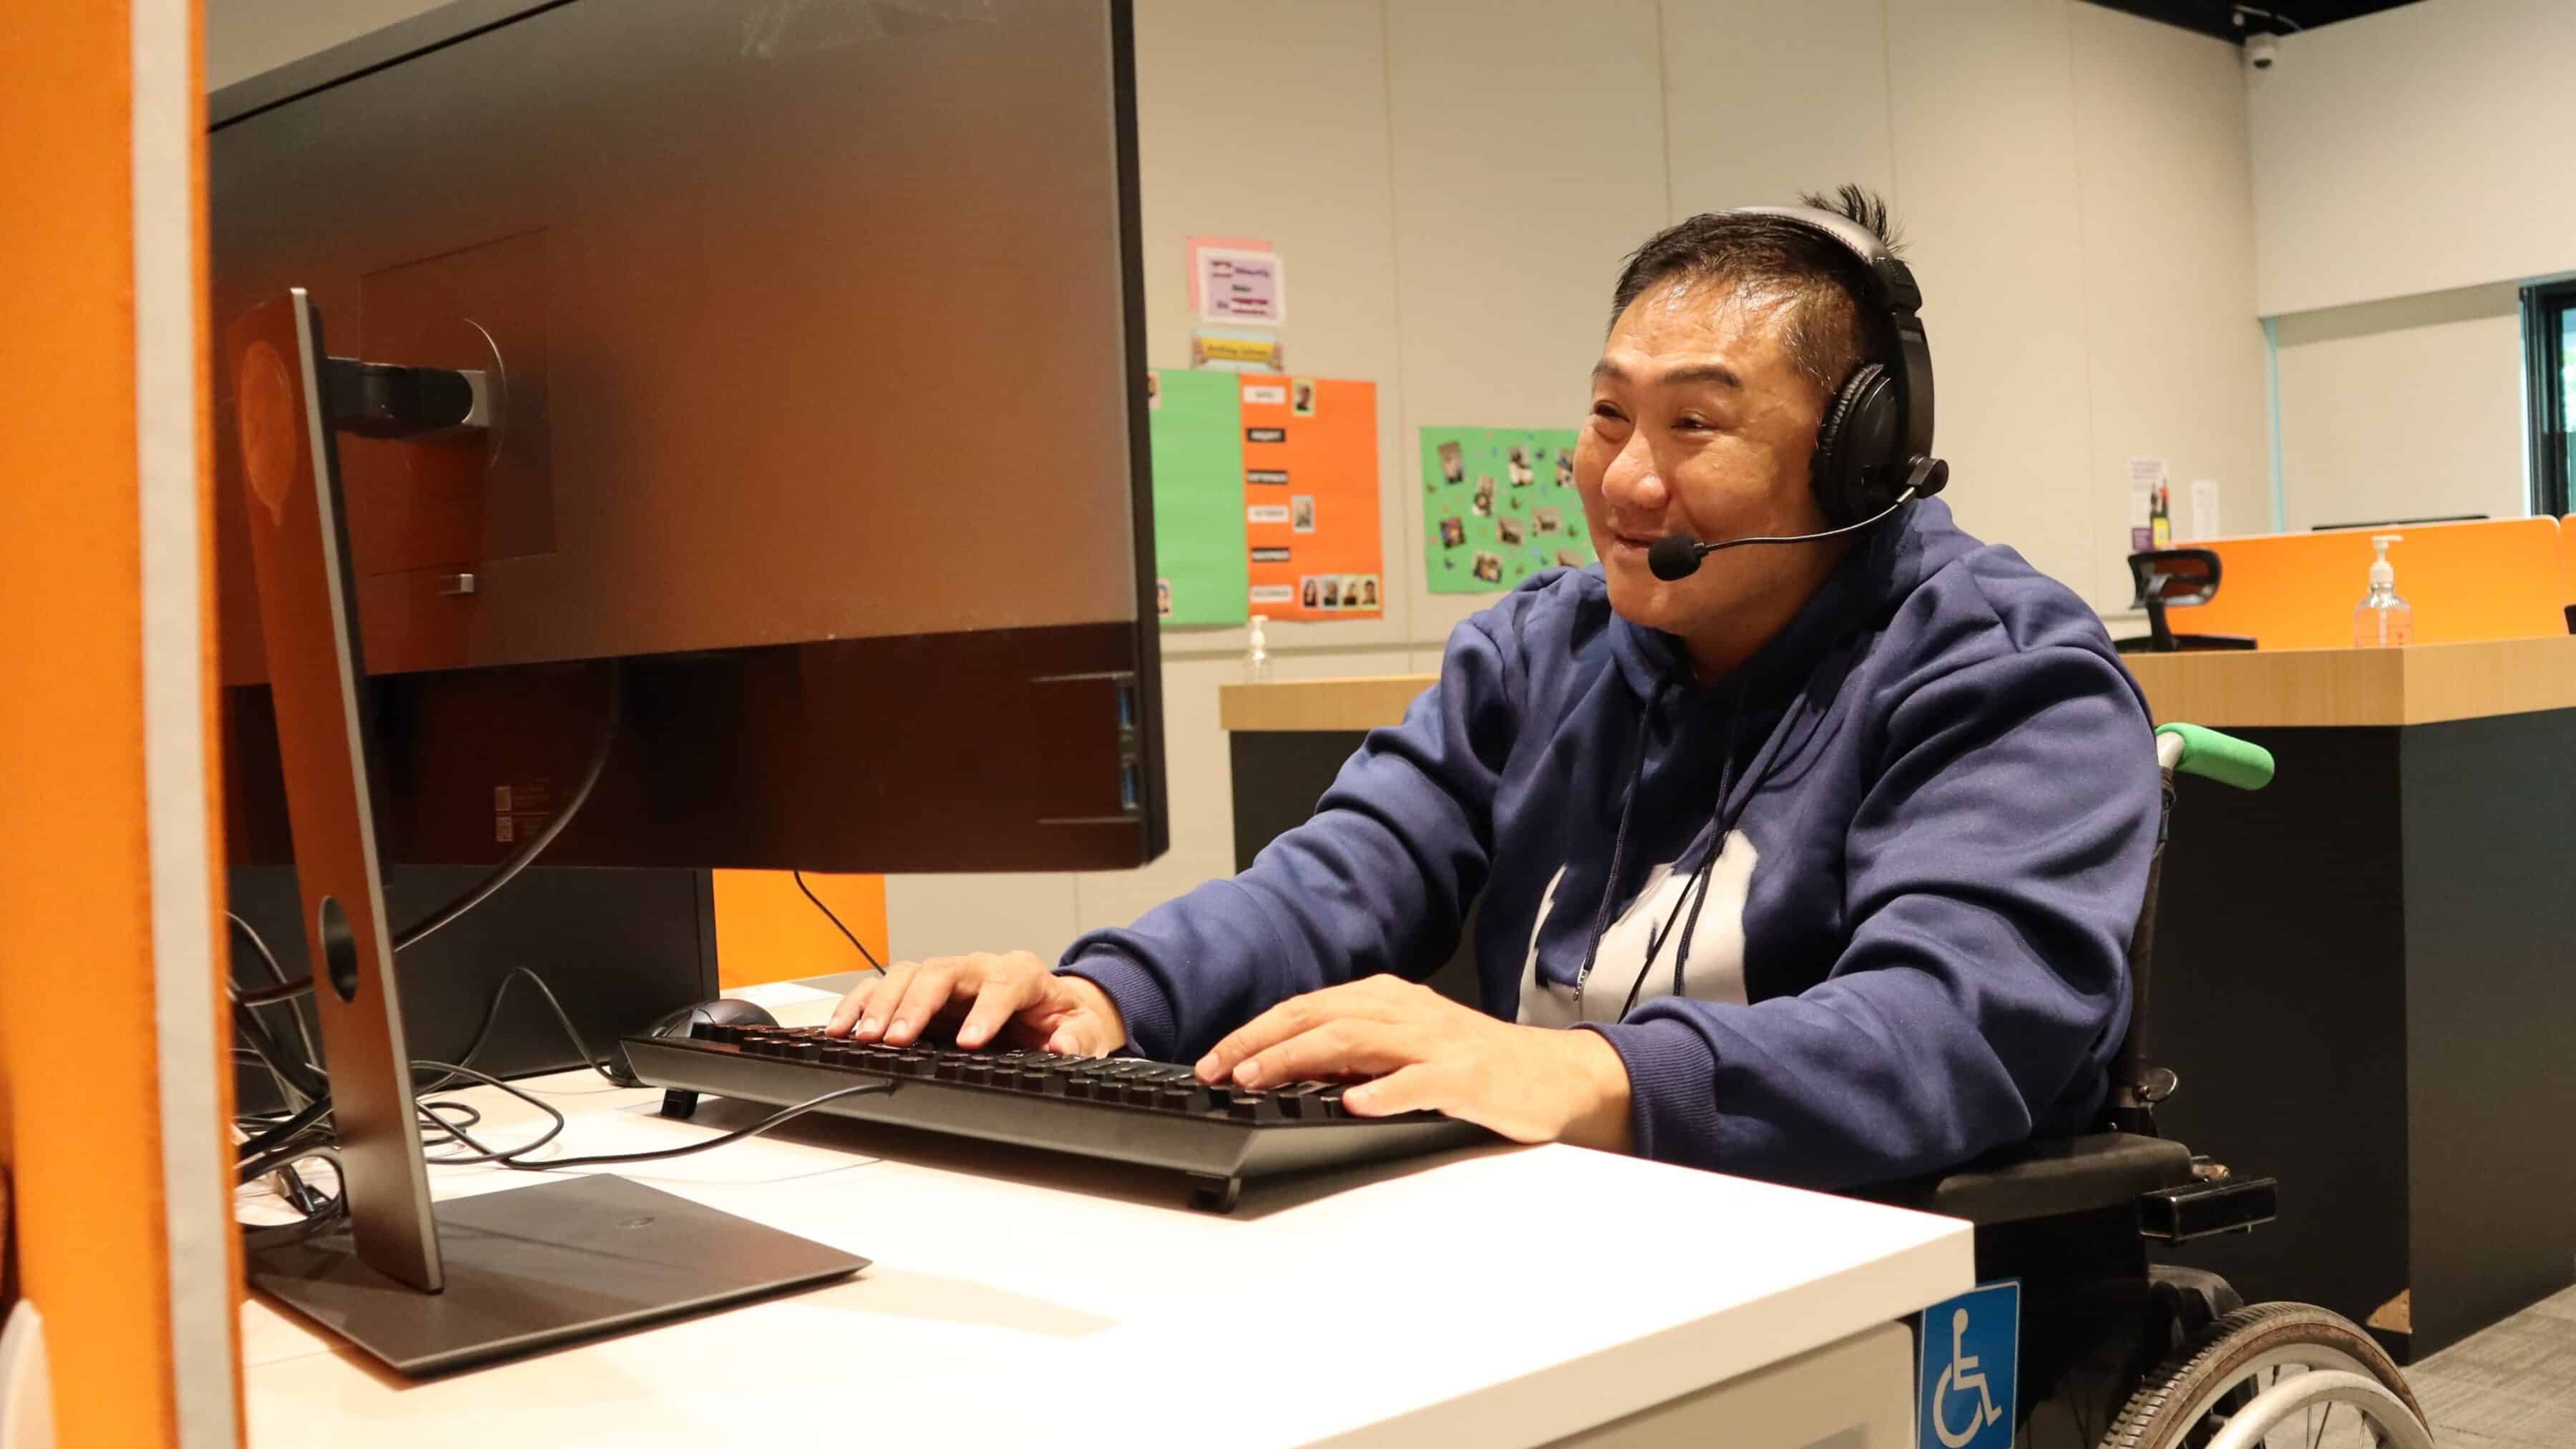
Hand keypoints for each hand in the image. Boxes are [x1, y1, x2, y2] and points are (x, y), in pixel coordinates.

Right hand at [825, 951, 1127, 1055]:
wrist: (1054, 1010)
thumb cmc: (1063, 1018)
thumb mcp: (1085, 1030)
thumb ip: (1077, 1039)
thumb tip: (1061, 1047)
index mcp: (1022, 974)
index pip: (1003, 983)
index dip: (986, 1011)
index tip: (969, 1041)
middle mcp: (979, 968)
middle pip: (943, 972)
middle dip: (918, 1004)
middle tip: (899, 1038)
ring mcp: (947, 977)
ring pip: (908, 975)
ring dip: (882, 1005)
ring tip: (863, 1037)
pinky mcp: (922, 992)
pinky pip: (885, 987)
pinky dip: (861, 1004)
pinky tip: (842, 1027)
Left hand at [1194, 975, 1633, 1150]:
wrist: (1552, 1076)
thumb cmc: (1475, 1064)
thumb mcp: (1405, 1048)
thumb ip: (1354, 1052)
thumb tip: (1289, 1067)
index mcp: (1387, 1000)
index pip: (1307, 1007)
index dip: (1255, 1030)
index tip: (1214, 1056)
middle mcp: (1406, 1011)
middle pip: (1320, 1015)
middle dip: (1261, 1040)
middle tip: (1218, 1067)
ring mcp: (1436, 1042)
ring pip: (1356, 1039)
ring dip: (1301, 1058)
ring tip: (1260, 1079)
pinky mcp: (1466, 1076)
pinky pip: (1419, 1080)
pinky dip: (1385, 1090)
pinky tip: (1355, 1103)